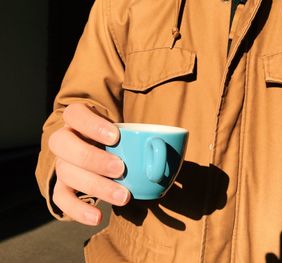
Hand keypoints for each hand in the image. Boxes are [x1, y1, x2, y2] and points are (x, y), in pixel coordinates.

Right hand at [48, 103, 129, 225]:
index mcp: (78, 119)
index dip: (92, 125)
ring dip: (95, 186)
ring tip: (123, 196)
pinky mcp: (62, 185)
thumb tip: (163, 144)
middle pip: (63, 144)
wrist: (103, 151)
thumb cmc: (118, 138)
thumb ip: (139, 133)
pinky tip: (97, 217)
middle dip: (93, 158)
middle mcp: (64, 139)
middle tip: (121, 168)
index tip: (116, 136)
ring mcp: (61, 163)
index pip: (75, 114)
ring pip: (65, 173)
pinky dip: (77, 210)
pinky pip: (61, 199)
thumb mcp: (125, 129)